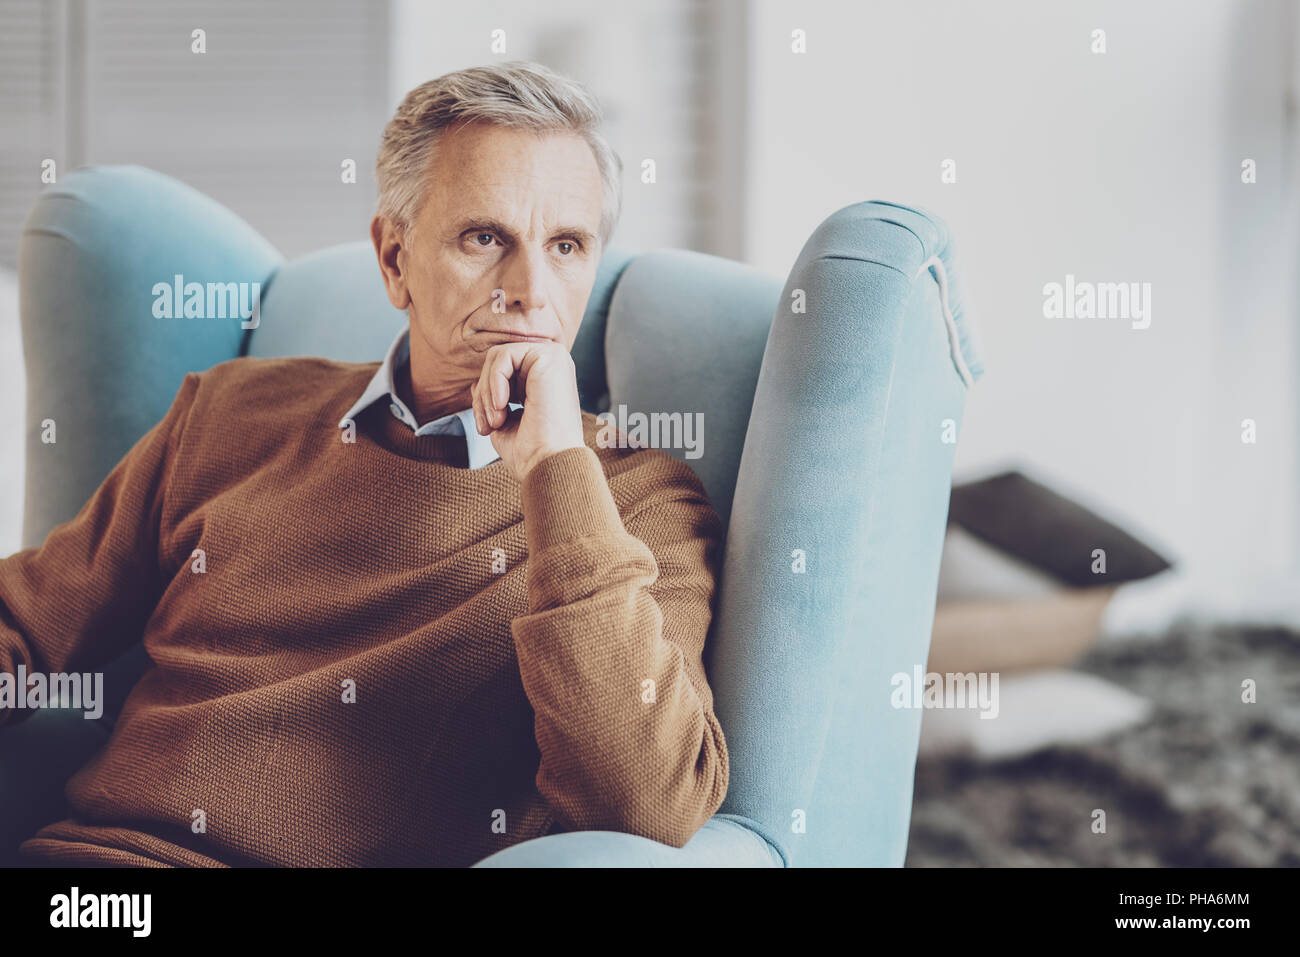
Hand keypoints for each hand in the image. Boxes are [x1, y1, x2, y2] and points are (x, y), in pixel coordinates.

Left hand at [470, 341, 585, 480]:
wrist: (550, 464)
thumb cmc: (532, 452)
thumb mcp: (504, 421)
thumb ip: (493, 399)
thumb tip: (475, 384)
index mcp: (546, 380)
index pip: (502, 373)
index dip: (484, 399)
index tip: (486, 429)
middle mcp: (552, 366)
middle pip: (498, 362)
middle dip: (483, 395)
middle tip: (488, 426)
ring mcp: (553, 358)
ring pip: (498, 357)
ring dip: (487, 391)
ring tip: (496, 420)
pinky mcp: (549, 356)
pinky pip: (504, 355)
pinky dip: (494, 381)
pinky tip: (502, 406)